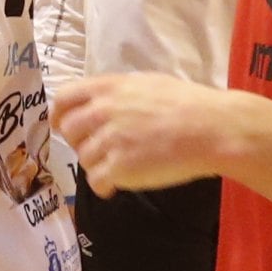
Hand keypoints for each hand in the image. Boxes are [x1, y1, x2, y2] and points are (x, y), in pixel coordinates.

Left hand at [49, 71, 252, 193]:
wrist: (211, 129)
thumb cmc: (189, 105)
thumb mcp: (148, 84)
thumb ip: (118, 94)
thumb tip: (101, 104)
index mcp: (109, 87)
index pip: (64, 98)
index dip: (60, 115)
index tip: (64, 126)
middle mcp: (103, 111)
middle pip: (69, 131)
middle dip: (82, 143)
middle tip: (103, 150)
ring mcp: (109, 140)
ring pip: (83, 158)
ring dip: (99, 165)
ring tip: (123, 165)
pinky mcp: (119, 168)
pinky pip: (97, 181)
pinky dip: (106, 186)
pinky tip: (120, 184)